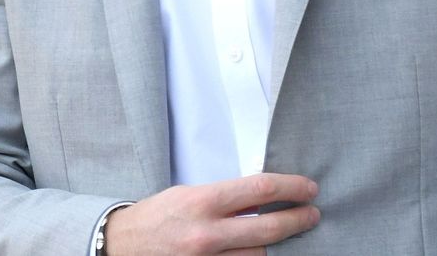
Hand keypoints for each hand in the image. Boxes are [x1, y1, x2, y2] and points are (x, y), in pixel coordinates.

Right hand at [104, 173, 319, 254]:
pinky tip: (269, 252)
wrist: (122, 246)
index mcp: (202, 201)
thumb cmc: (158, 215)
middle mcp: (207, 233)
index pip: (259, 189)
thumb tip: (264, 197)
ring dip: (282, 245)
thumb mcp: (189, 194)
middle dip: (298, 220)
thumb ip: (225, 197)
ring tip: (297, 235)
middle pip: (269, 228)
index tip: (308, 188)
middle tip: (313, 214)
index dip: (291, 187)